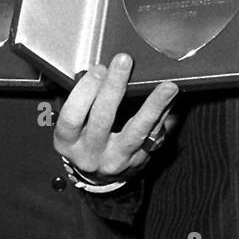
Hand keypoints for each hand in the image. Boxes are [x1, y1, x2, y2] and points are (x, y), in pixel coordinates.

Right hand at [53, 53, 178, 182]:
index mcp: (68, 142)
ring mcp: (116, 159)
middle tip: (124, 61)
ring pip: (136, 131)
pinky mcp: (138, 160)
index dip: (84, 91)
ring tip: (167, 86)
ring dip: (153, 105)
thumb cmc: (84, 142)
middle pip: (102, 119)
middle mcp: (90, 154)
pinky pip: (154, 135)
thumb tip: (102, 70)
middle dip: (114, 87)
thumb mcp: (72, 128)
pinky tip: (171, 98)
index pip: (72, 117)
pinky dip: (164, 114)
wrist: (99, 177)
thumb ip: (83, 101)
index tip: (98, 69)